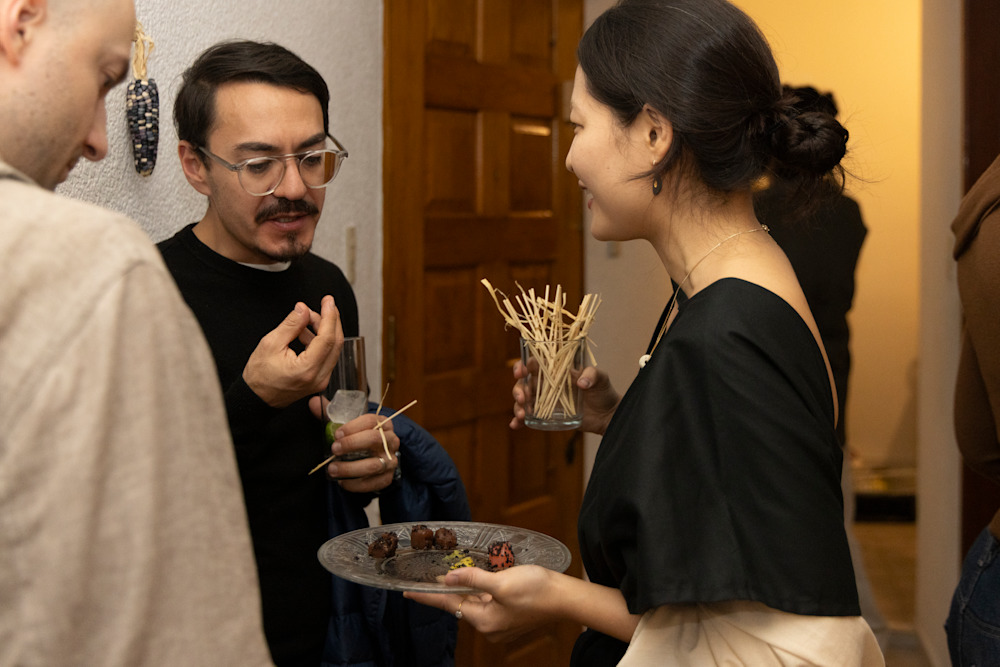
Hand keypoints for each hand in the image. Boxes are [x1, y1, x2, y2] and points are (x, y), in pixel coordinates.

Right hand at [243, 295, 342, 407]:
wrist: (256, 398)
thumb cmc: (259, 376)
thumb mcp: (270, 344)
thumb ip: (290, 325)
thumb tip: (303, 309)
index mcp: (307, 369)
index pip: (327, 338)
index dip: (329, 316)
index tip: (328, 301)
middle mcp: (319, 377)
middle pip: (335, 343)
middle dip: (330, 320)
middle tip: (323, 305)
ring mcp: (321, 381)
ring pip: (332, 348)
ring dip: (323, 330)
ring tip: (305, 320)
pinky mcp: (319, 380)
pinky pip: (326, 356)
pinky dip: (320, 341)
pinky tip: (305, 333)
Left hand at [324, 412, 399, 492]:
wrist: (376, 457)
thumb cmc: (360, 438)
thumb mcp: (348, 424)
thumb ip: (331, 414)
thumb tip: (313, 402)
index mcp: (383, 423)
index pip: (371, 420)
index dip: (352, 427)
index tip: (336, 434)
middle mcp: (391, 441)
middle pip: (374, 440)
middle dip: (352, 444)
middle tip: (334, 449)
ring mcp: (391, 460)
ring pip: (373, 465)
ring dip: (350, 468)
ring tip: (332, 469)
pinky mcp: (387, 478)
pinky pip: (373, 483)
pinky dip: (355, 484)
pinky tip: (342, 482)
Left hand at [404, 565, 558, 642]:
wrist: (566, 598)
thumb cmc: (537, 590)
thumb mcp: (501, 582)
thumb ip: (473, 580)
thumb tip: (448, 578)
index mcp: (484, 621)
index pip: (448, 605)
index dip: (427, 596)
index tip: (407, 593)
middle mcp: (490, 627)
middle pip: (461, 604)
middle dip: (449, 589)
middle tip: (433, 575)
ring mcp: (502, 624)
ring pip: (476, 602)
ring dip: (467, 588)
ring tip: (456, 574)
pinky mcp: (511, 617)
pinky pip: (489, 603)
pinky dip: (481, 591)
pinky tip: (480, 580)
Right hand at [510, 361, 619, 434]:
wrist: (607, 415)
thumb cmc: (603, 392)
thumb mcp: (601, 379)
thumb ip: (593, 375)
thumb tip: (582, 382)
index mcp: (556, 370)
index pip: (534, 364)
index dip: (523, 366)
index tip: (521, 372)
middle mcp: (547, 384)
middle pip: (524, 382)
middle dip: (518, 389)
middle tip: (523, 398)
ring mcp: (545, 400)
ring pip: (524, 400)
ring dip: (518, 405)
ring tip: (521, 415)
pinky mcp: (547, 415)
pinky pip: (529, 417)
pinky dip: (519, 421)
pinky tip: (515, 425)